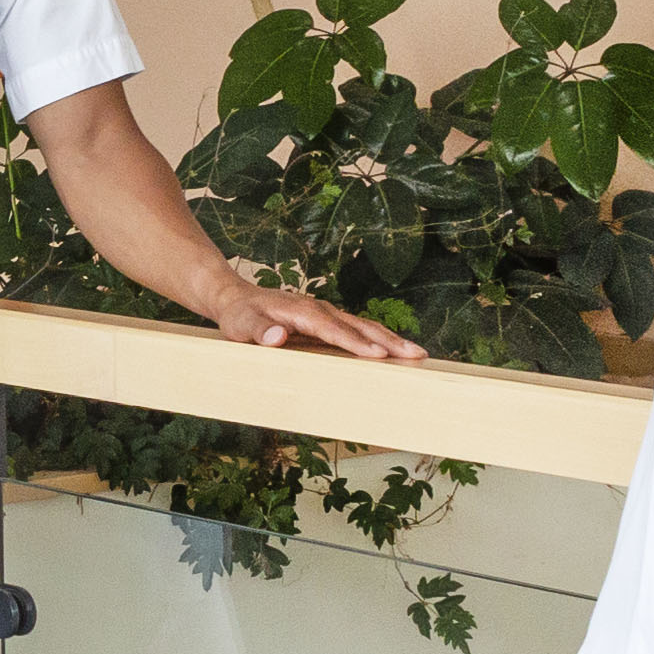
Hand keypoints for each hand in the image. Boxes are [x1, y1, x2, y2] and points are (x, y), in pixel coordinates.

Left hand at [222, 278, 421, 362]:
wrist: (235, 299)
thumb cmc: (239, 315)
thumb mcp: (240, 325)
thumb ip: (257, 331)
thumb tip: (278, 338)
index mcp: (302, 312)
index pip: (334, 329)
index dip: (356, 342)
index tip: (378, 355)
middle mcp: (319, 310)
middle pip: (359, 325)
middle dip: (389, 340)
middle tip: (418, 354)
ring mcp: (325, 315)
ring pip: (364, 326)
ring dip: (391, 340)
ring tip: (418, 354)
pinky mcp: (326, 323)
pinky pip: (357, 331)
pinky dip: (378, 340)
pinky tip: (393, 353)